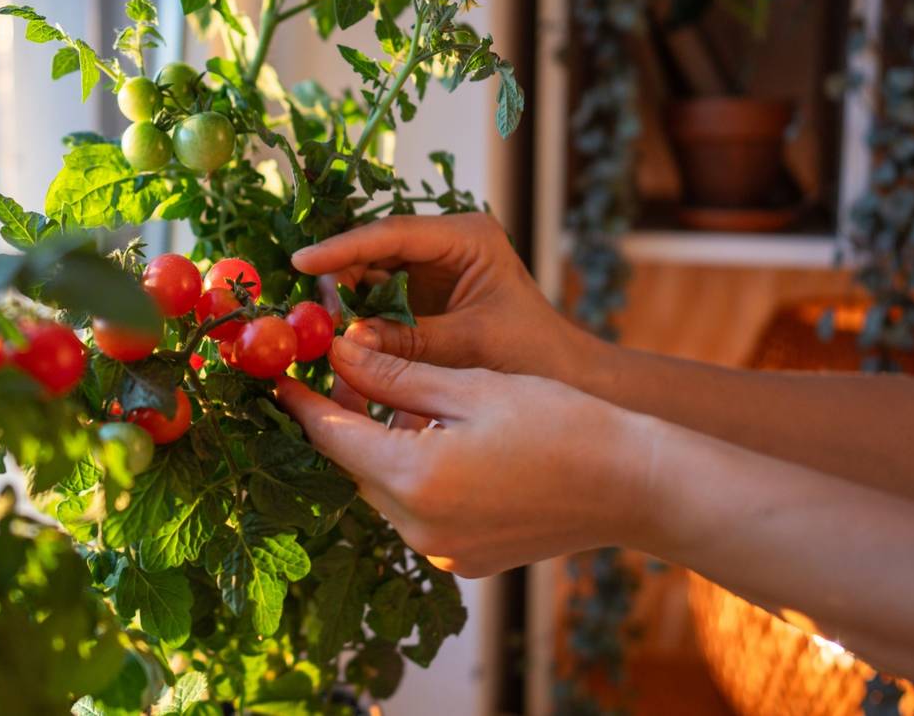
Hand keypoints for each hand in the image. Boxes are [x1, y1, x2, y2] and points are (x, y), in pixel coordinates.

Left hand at [274, 335, 651, 577]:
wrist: (634, 486)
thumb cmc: (562, 424)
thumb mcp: (470, 385)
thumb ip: (395, 373)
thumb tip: (337, 352)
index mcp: (414, 479)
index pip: (332, 437)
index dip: (301, 402)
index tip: (278, 376)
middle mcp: (418, 528)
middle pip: (356, 465)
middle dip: (346, 418)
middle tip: (347, 369)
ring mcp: (441, 551)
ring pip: (385, 489)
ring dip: (382, 446)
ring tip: (401, 396)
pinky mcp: (464, 560)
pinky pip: (418, 512)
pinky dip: (416, 474)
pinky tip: (438, 439)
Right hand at [294, 213, 587, 379]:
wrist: (565, 377)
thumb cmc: (532, 354)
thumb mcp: (469, 346)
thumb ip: (408, 343)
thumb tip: (344, 342)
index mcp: (466, 237)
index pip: (392, 233)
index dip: (343, 248)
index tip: (302, 262)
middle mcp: (444, 243)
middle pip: (373, 250)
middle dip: (338, 279)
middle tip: (308, 316)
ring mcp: (431, 267)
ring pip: (368, 274)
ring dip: (344, 302)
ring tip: (320, 333)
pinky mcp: (421, 295)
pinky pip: (376, 299)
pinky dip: (358, 319)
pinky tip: (339, 341)